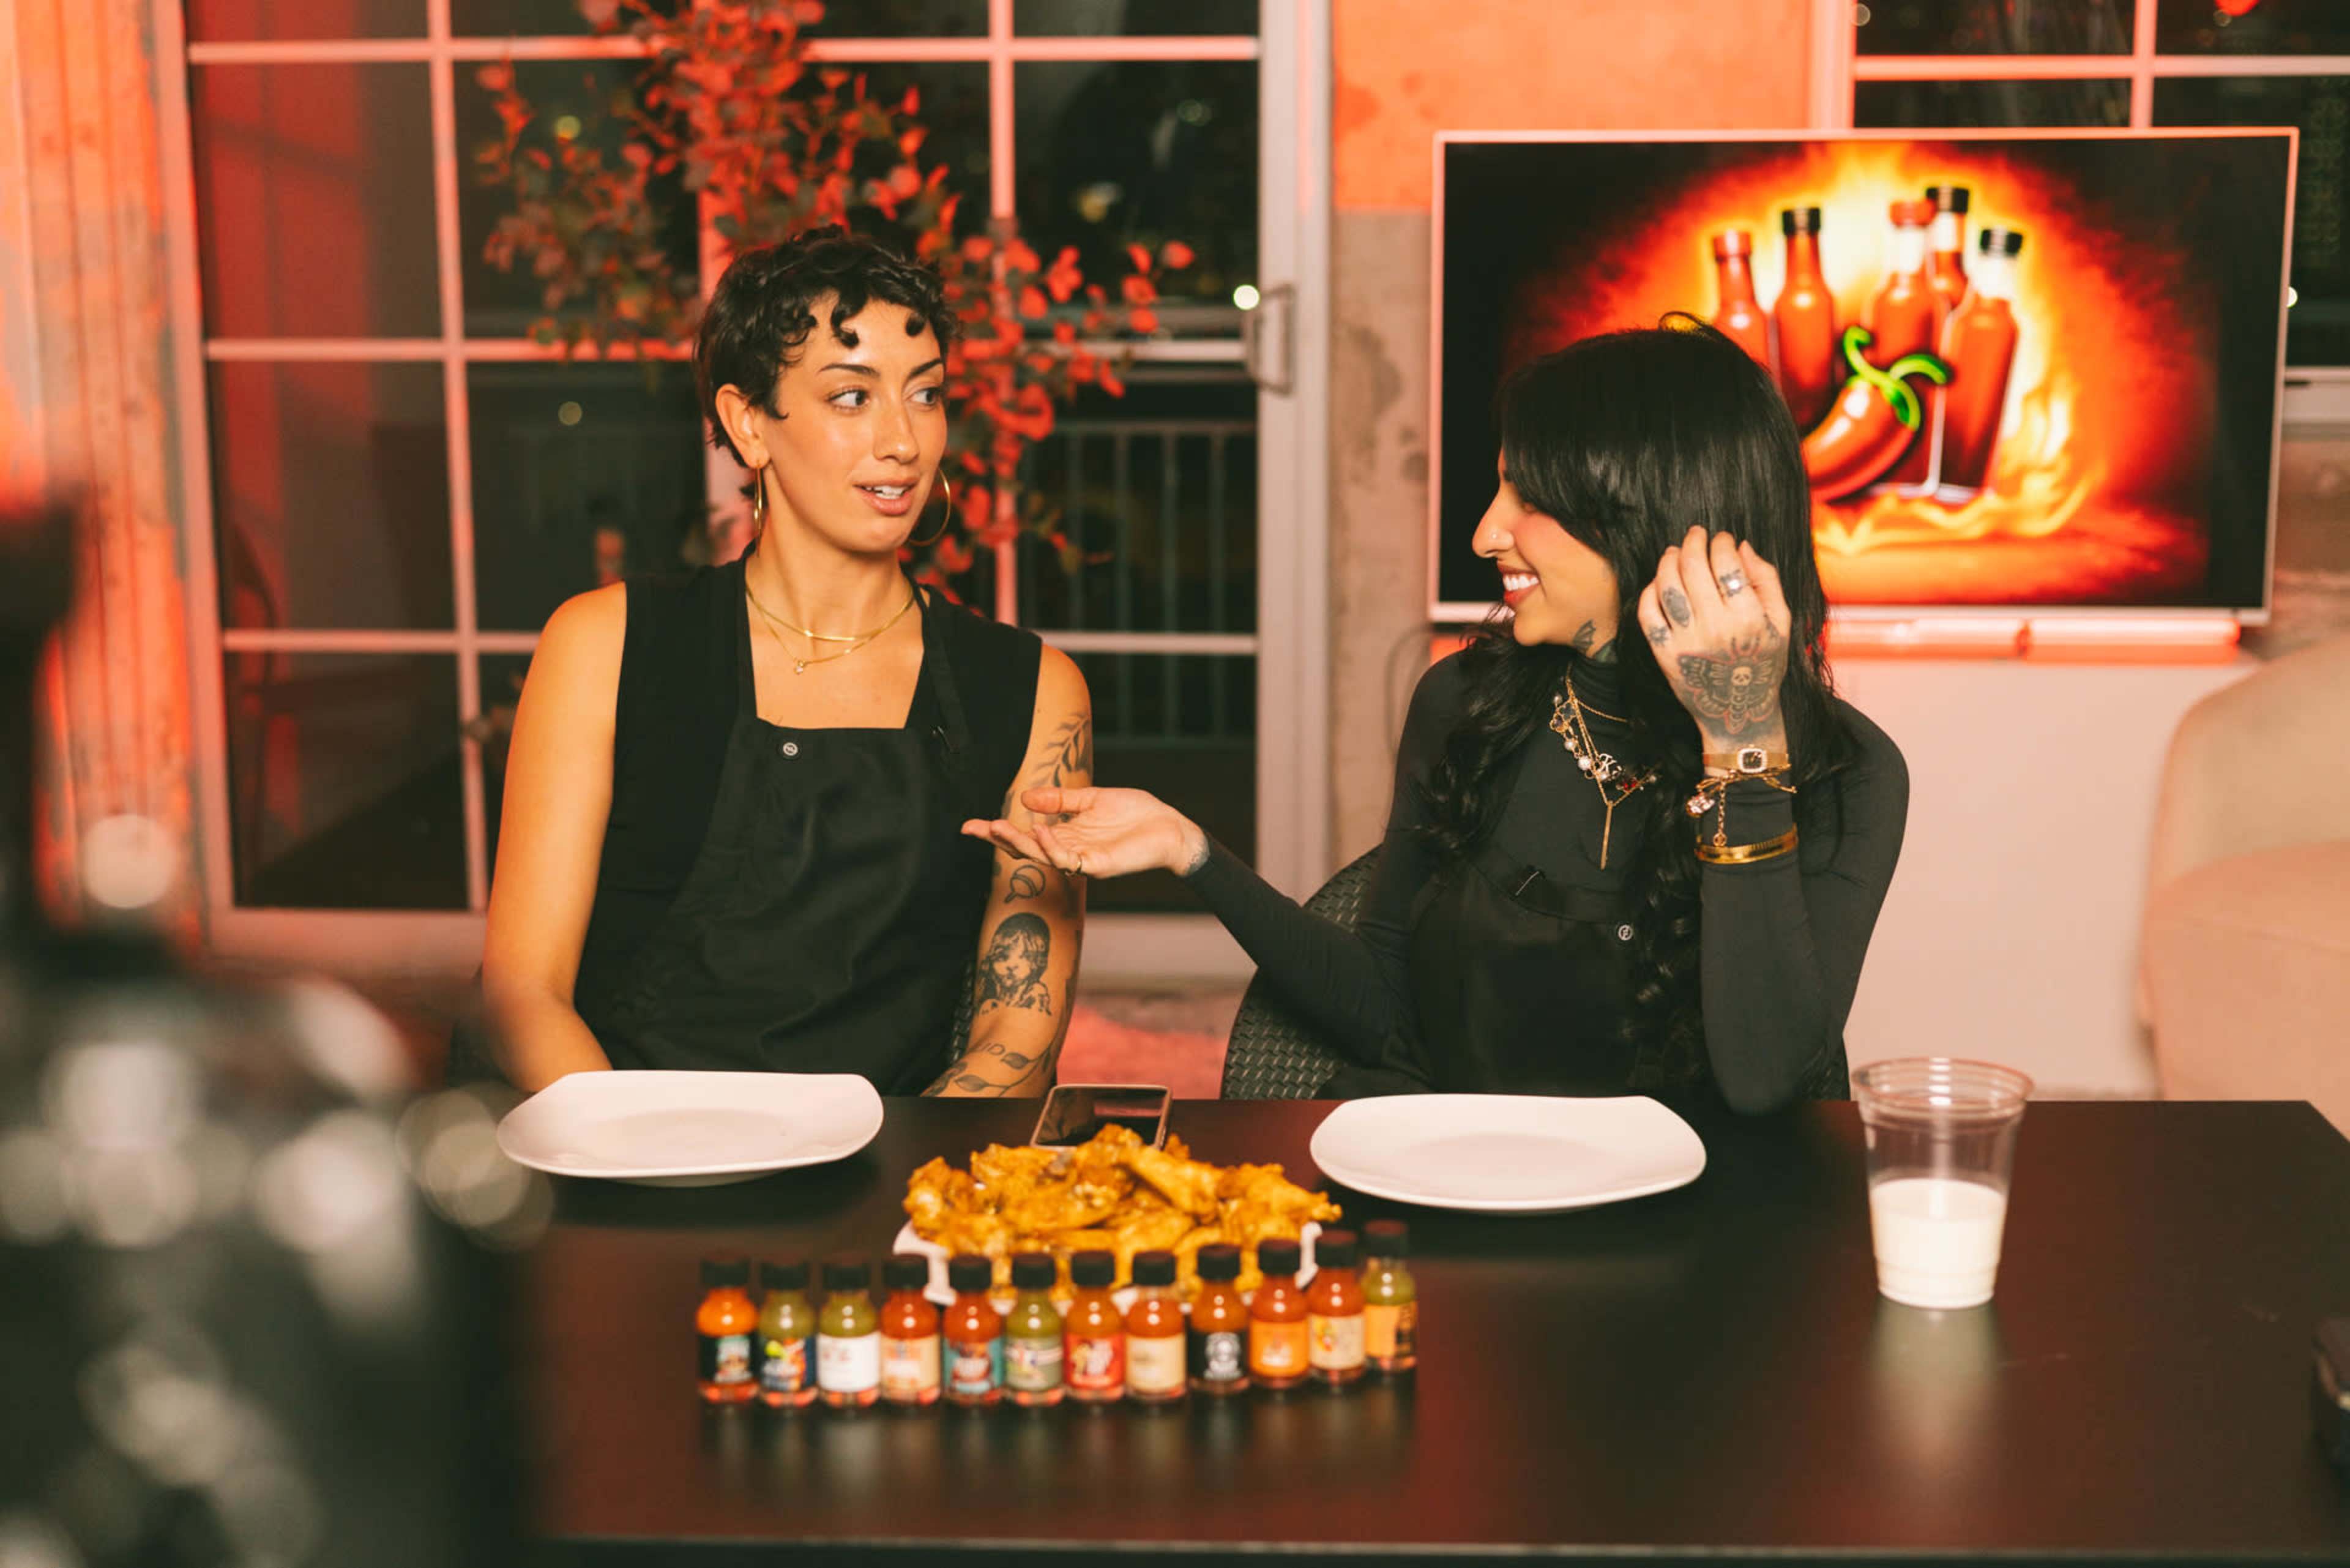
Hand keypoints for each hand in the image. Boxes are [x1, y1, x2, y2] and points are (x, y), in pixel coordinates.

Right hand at [961, 786, 1206, 879]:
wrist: (1170, 827)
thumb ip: (1061, 800)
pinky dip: (1053, 847)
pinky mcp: (1099, 866)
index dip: (998, 832)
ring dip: (1020, 843)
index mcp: (1067, 835)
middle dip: (999, 840)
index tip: (970, 826)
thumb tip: (1025, 799)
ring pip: (1043, 856)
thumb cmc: (1136, 814)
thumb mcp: (1093, 799)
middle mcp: (1070, 850)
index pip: (1026, 834)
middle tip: (975, 828)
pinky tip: (1040, 831)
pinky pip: (1070, 860)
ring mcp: (1083, 860)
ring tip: (999, 827)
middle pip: (1027, 849)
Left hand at [1636, 527, 1791, 752]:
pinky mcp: (1664, 655)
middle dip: (1694, 542)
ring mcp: (1686, 642)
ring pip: (1668, 586)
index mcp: (1748, 619)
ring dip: (1668, 560)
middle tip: (1696, 534)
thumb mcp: (1782, 623)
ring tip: (1675, 551)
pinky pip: (1647, 615)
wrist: (1738, 713)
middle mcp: (1715, 628)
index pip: (1727, 565)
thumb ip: (1766, 580)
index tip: (1722, 538)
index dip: (1722, 543)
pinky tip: (1659, 582)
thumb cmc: (1763, 663)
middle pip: (1693, 568)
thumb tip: (1742, 546)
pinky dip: (1649, 592)